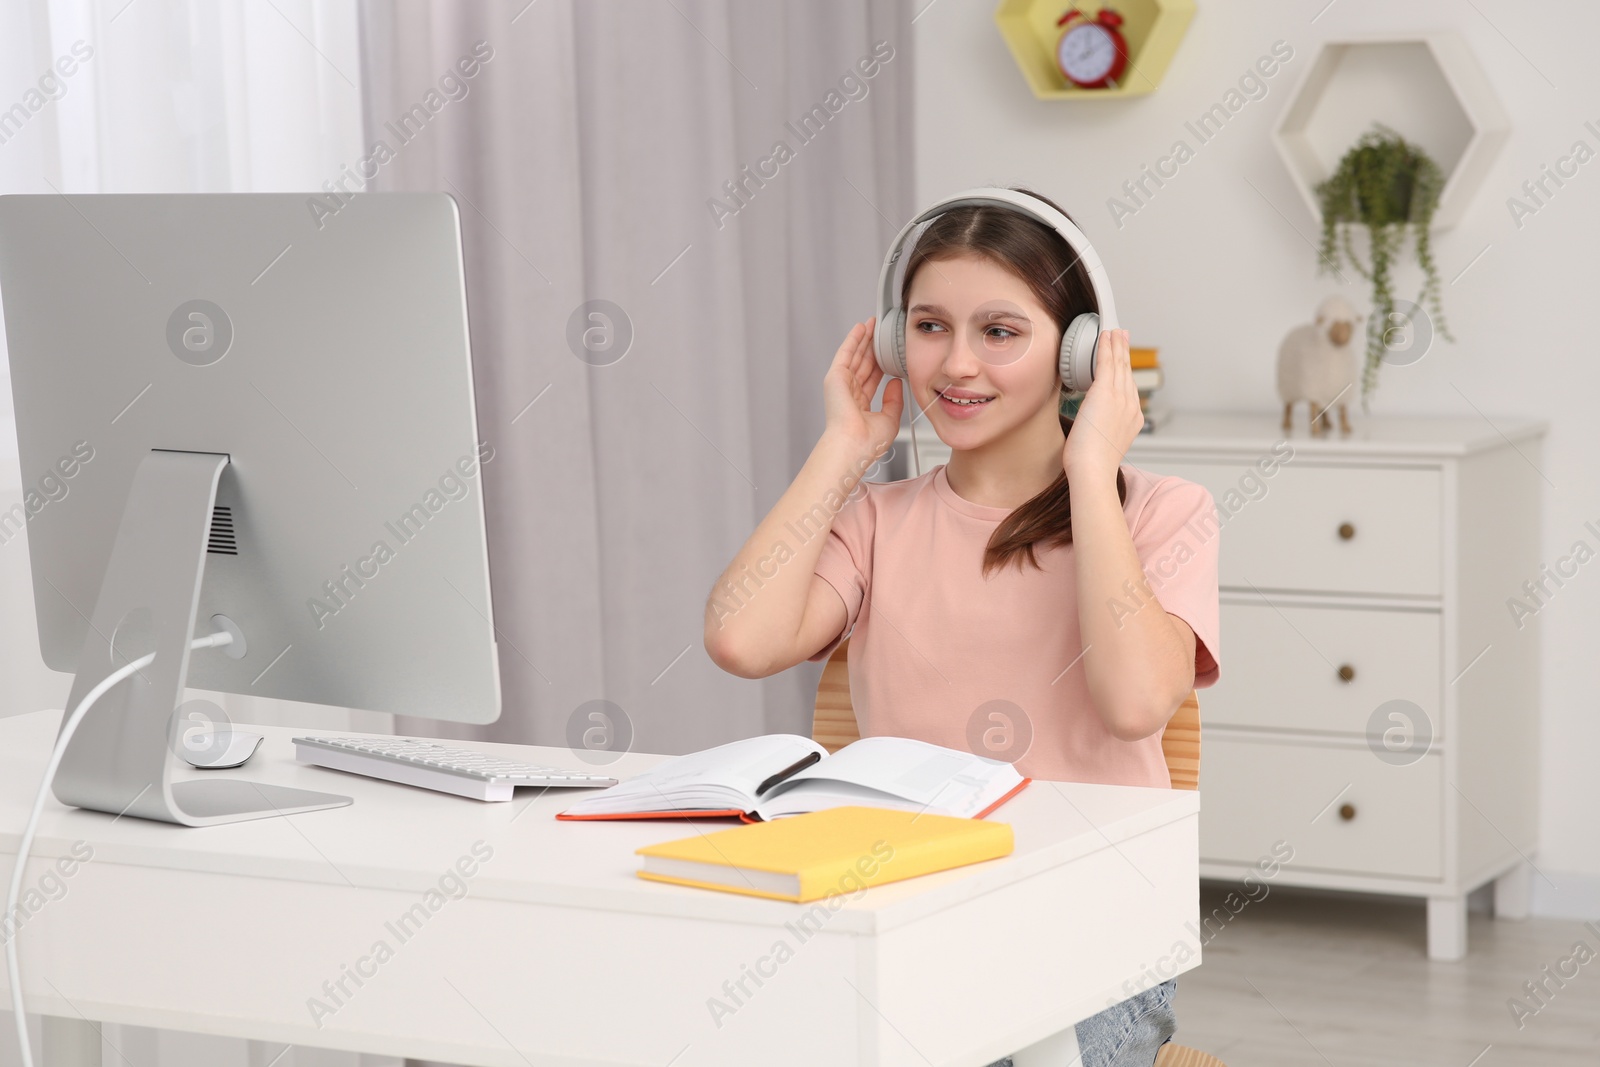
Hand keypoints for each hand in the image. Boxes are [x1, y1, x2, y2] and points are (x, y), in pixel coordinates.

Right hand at [822, 316, 902, 458]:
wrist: (853, 444)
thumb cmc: (868, 441)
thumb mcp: (889, 419)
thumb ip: (893, 400)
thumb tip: (895, 382)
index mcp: (859, 405)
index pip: (872, 378)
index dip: (880, 363)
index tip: (889, 352)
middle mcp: (849, 394)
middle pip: (863, 364)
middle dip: (871, 347)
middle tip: (880, 331)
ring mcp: (841, 384)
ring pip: (855, 356)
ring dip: (863, 339)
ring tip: (872, 324)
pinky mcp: (835, 377)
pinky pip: (846, 353)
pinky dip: (853, 339)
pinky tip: (861, 328)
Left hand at [1063, 329, 1142, 481]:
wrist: (1093, 470)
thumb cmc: (1091, 464)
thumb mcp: (1102, 443)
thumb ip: (1101, 429)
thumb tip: (1092, 426)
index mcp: (1132, 418)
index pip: (1129, 387)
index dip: (1125, 369)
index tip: (1123, 358)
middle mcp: (1130, 406)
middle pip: (1127, 372)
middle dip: (1124, 352)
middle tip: (1122, 335)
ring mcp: (1120, 398)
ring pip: (1118, 364)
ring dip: (1116, 345)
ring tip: (1113, 331)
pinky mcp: (1105, 393)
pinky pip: (1106, 363)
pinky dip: (1106, 348)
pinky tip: (1105, 338)